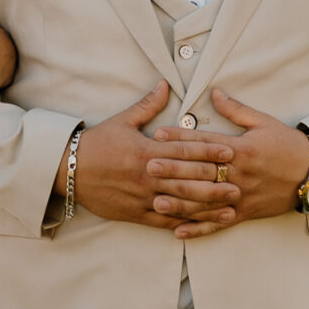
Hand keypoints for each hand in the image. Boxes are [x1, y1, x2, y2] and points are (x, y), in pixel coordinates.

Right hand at [63, 86, 241, 229]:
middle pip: (187, 178)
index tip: (230, 151)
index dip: (209, 150)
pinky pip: (164, 221)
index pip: (184, 150)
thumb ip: (147, 106)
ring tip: (229, 207)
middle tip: (240, 182)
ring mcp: (142, 196)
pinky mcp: (135, 214)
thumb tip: (164, 84)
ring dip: (207, 206)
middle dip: (215, 181)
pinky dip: (184, 223)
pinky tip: (202, 224)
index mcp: (146, 150)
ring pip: (180, 203)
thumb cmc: (97, 143)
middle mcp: (146, 175)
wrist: (67, 170)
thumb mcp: (122, 121)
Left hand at [147, 89, 308, 237]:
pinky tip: (178, 231)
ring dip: (180, 201)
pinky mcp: (245, 213)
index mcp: (241, 149)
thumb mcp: (264, 123)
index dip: (181, 138)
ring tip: (156, 200)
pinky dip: (199, 228)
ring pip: (206, 201)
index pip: (206, 143)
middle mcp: (239, 173)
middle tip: (147, 165)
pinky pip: (219, 223)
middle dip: (173, 168)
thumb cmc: (288, 145)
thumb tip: (214, 92)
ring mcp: (241, 195)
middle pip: (201, 171)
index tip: (159, 135)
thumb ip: (236, 110)